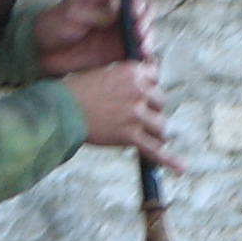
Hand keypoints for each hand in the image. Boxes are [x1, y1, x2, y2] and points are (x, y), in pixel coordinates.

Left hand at [32, 0, 149, 75]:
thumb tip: (117, 10)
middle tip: (138, 26)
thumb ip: (95, 12)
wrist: (43, 51)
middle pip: (145, 10)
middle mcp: (120, 14)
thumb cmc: (55, 24)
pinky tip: (143, 57)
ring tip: (141, 42)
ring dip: (149, 36)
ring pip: (147, 32)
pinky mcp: (121, 54)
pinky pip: (140, 54)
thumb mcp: (71, 11)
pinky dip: (146, 56)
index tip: (135, 3)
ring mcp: (122, 34)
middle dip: (146, 16)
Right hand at [64, 57, 179, 166]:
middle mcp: (138, 91)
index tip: (141, 93)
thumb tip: (146, 90)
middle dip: (151, 110)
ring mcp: (135, 114)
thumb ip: (127, 80)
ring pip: (161, 127)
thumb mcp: (105, 74)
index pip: (156, 79)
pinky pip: (155, 150)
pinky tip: (181, 169)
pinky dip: (169, 160)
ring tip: (145, 135)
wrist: (60, 110)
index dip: (148, 88)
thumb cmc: (77, 92)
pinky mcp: (130, 135)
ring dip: (155, 132)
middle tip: (136, 116)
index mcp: (132, 72)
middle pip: (161, 103)